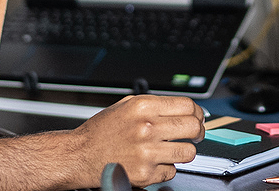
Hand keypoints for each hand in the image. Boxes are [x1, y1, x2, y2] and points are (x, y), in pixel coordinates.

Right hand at [70, 95, 203, 186]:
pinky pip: (172, 171)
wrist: (80, 155)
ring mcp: (147, 152)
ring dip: (185, 151)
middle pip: (193, 127)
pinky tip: (153, 162)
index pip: (188, 106)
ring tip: (173, 149)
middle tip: (194, 134)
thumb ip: (154, 105)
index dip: (197, 113)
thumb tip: (184, 108)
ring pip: (189, 152)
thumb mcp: (126, 106)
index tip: (197, 118)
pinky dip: (166, 168)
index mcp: (143, 107)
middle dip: (198, 131)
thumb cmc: (102, 131)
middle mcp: (146, 128)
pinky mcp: (146, 174)